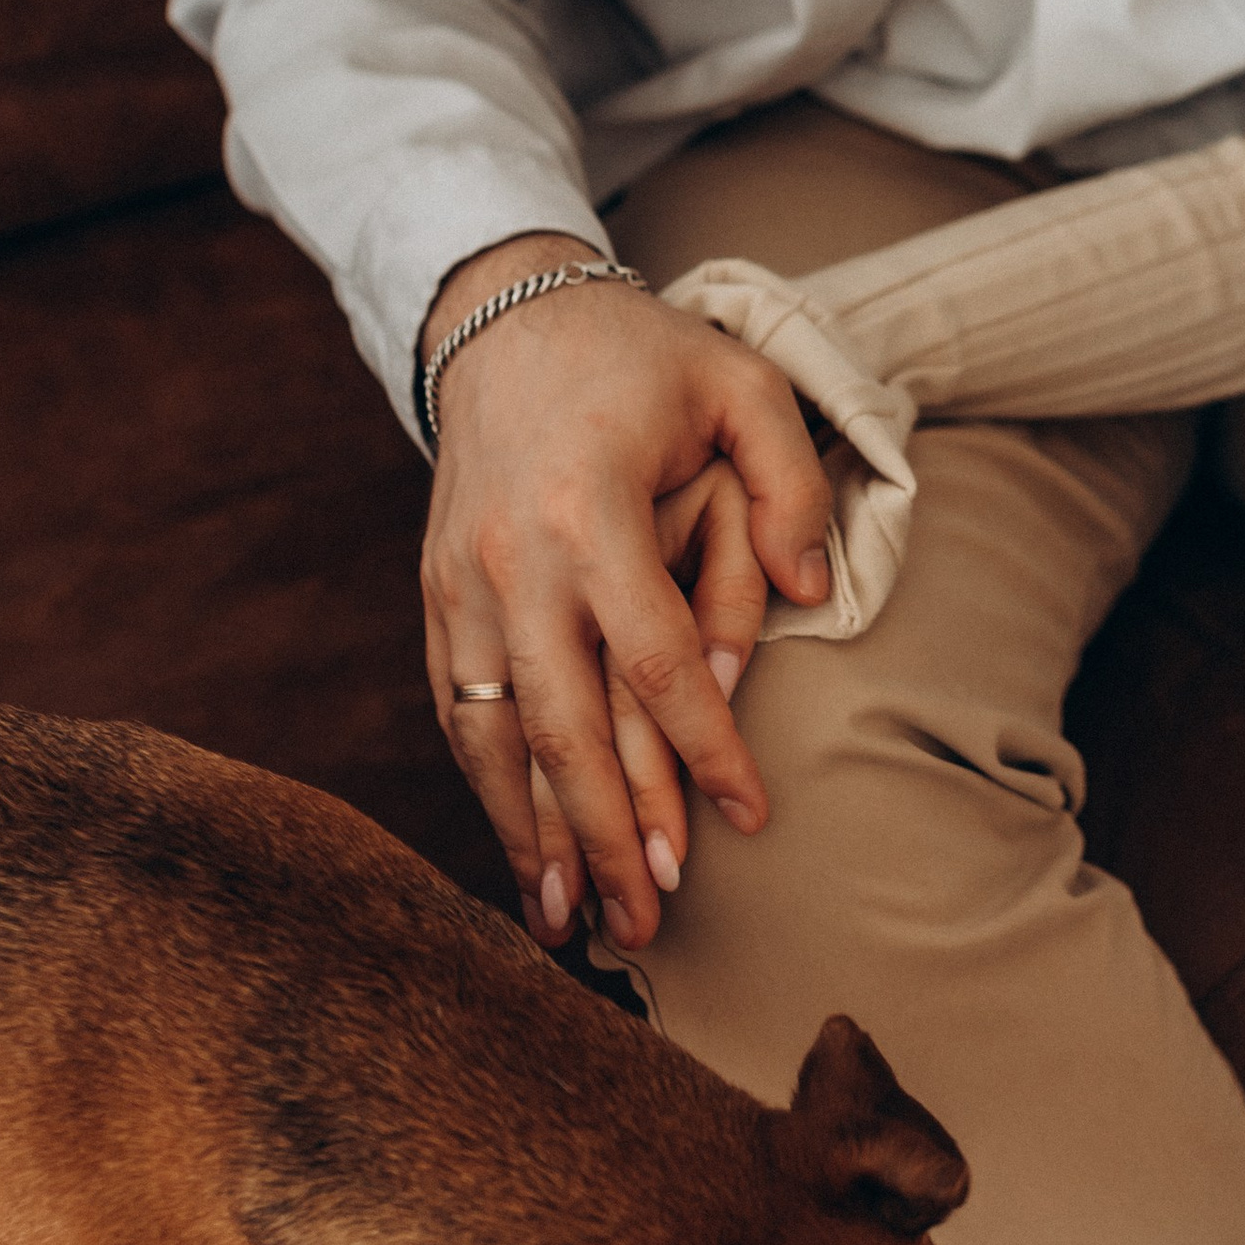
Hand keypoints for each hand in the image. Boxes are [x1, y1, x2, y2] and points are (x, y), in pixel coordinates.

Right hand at [418, 236, 833, 952]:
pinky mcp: (434, 597)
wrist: (500, 316)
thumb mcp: (741, 384)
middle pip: (562, 724)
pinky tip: (523, 856)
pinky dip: (487, 793)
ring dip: (534, 838)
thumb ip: (789, 484)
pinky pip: (457, 714)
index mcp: (587, 505)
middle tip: (655, 922)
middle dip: (610, 830)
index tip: (750, 817)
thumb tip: (810, 597)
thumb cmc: (640, 355)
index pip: (652, 656)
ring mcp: (458, 582)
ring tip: (574, 928)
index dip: (703, 747)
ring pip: (492, 737)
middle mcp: (510, 556)